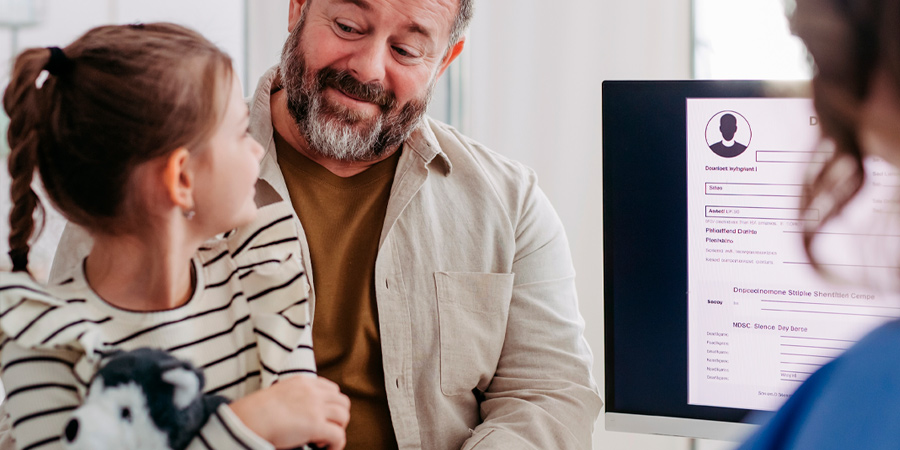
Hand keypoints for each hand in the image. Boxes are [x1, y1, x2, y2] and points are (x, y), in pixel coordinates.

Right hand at [229, 376, 349, 448]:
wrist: (250, 419)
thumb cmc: (256, 412)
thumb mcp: (279, 394)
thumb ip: (293, 397)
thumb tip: (299, 414)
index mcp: (304, 382)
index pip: (331, 389)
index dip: (332, 405)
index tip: (324, 416)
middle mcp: (313, 392)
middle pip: (342, 402)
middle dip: (339, 417)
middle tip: (327, 429)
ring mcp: (316, 408)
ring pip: (344, 417)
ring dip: (338, 429)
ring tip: (324, 440)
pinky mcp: (316, 425)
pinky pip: (339, 435)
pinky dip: (337, 444)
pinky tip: (326, 449)